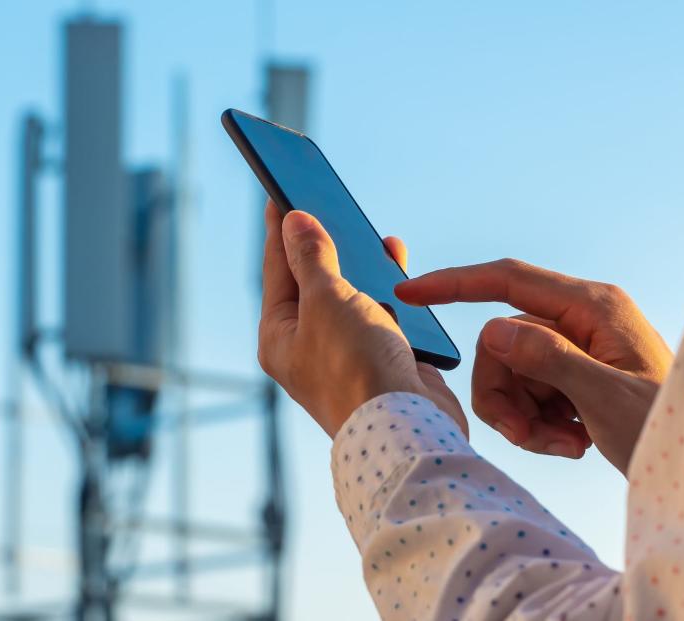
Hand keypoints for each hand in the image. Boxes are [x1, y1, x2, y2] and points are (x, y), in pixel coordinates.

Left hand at [257, 201, 466, 437]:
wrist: (407, 427)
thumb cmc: (355, 366)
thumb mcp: (326, 300)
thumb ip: (311, 258)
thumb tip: (292, 222)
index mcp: (279, 335)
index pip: (276, 269)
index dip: (280, 227)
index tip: (280, 190)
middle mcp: (308, 346)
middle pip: (314, 282)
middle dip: (326, 243)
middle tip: (327, 202)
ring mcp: (346, 355)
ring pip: (353, 297)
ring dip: (364, 266)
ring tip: (372, 235)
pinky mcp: (383, 361)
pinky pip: (384, 315)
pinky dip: (392, 291)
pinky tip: (399, 270)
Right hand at [396, 259, 670, 474]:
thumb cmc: (669, 431)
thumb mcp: (608, 400)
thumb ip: (550, 360)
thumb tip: (494, 331)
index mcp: (594, 307)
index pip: (509, 280)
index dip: (455, 284)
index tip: (410, 293)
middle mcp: (584, 319)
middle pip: (502, 341)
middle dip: (504, 393)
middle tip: (528, 437)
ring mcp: (579, 348)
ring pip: (511, 372)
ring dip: (523, 416)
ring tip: (561, 445)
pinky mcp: (576, 376)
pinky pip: (528, 392)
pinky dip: (539, 424)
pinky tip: (573, 443)